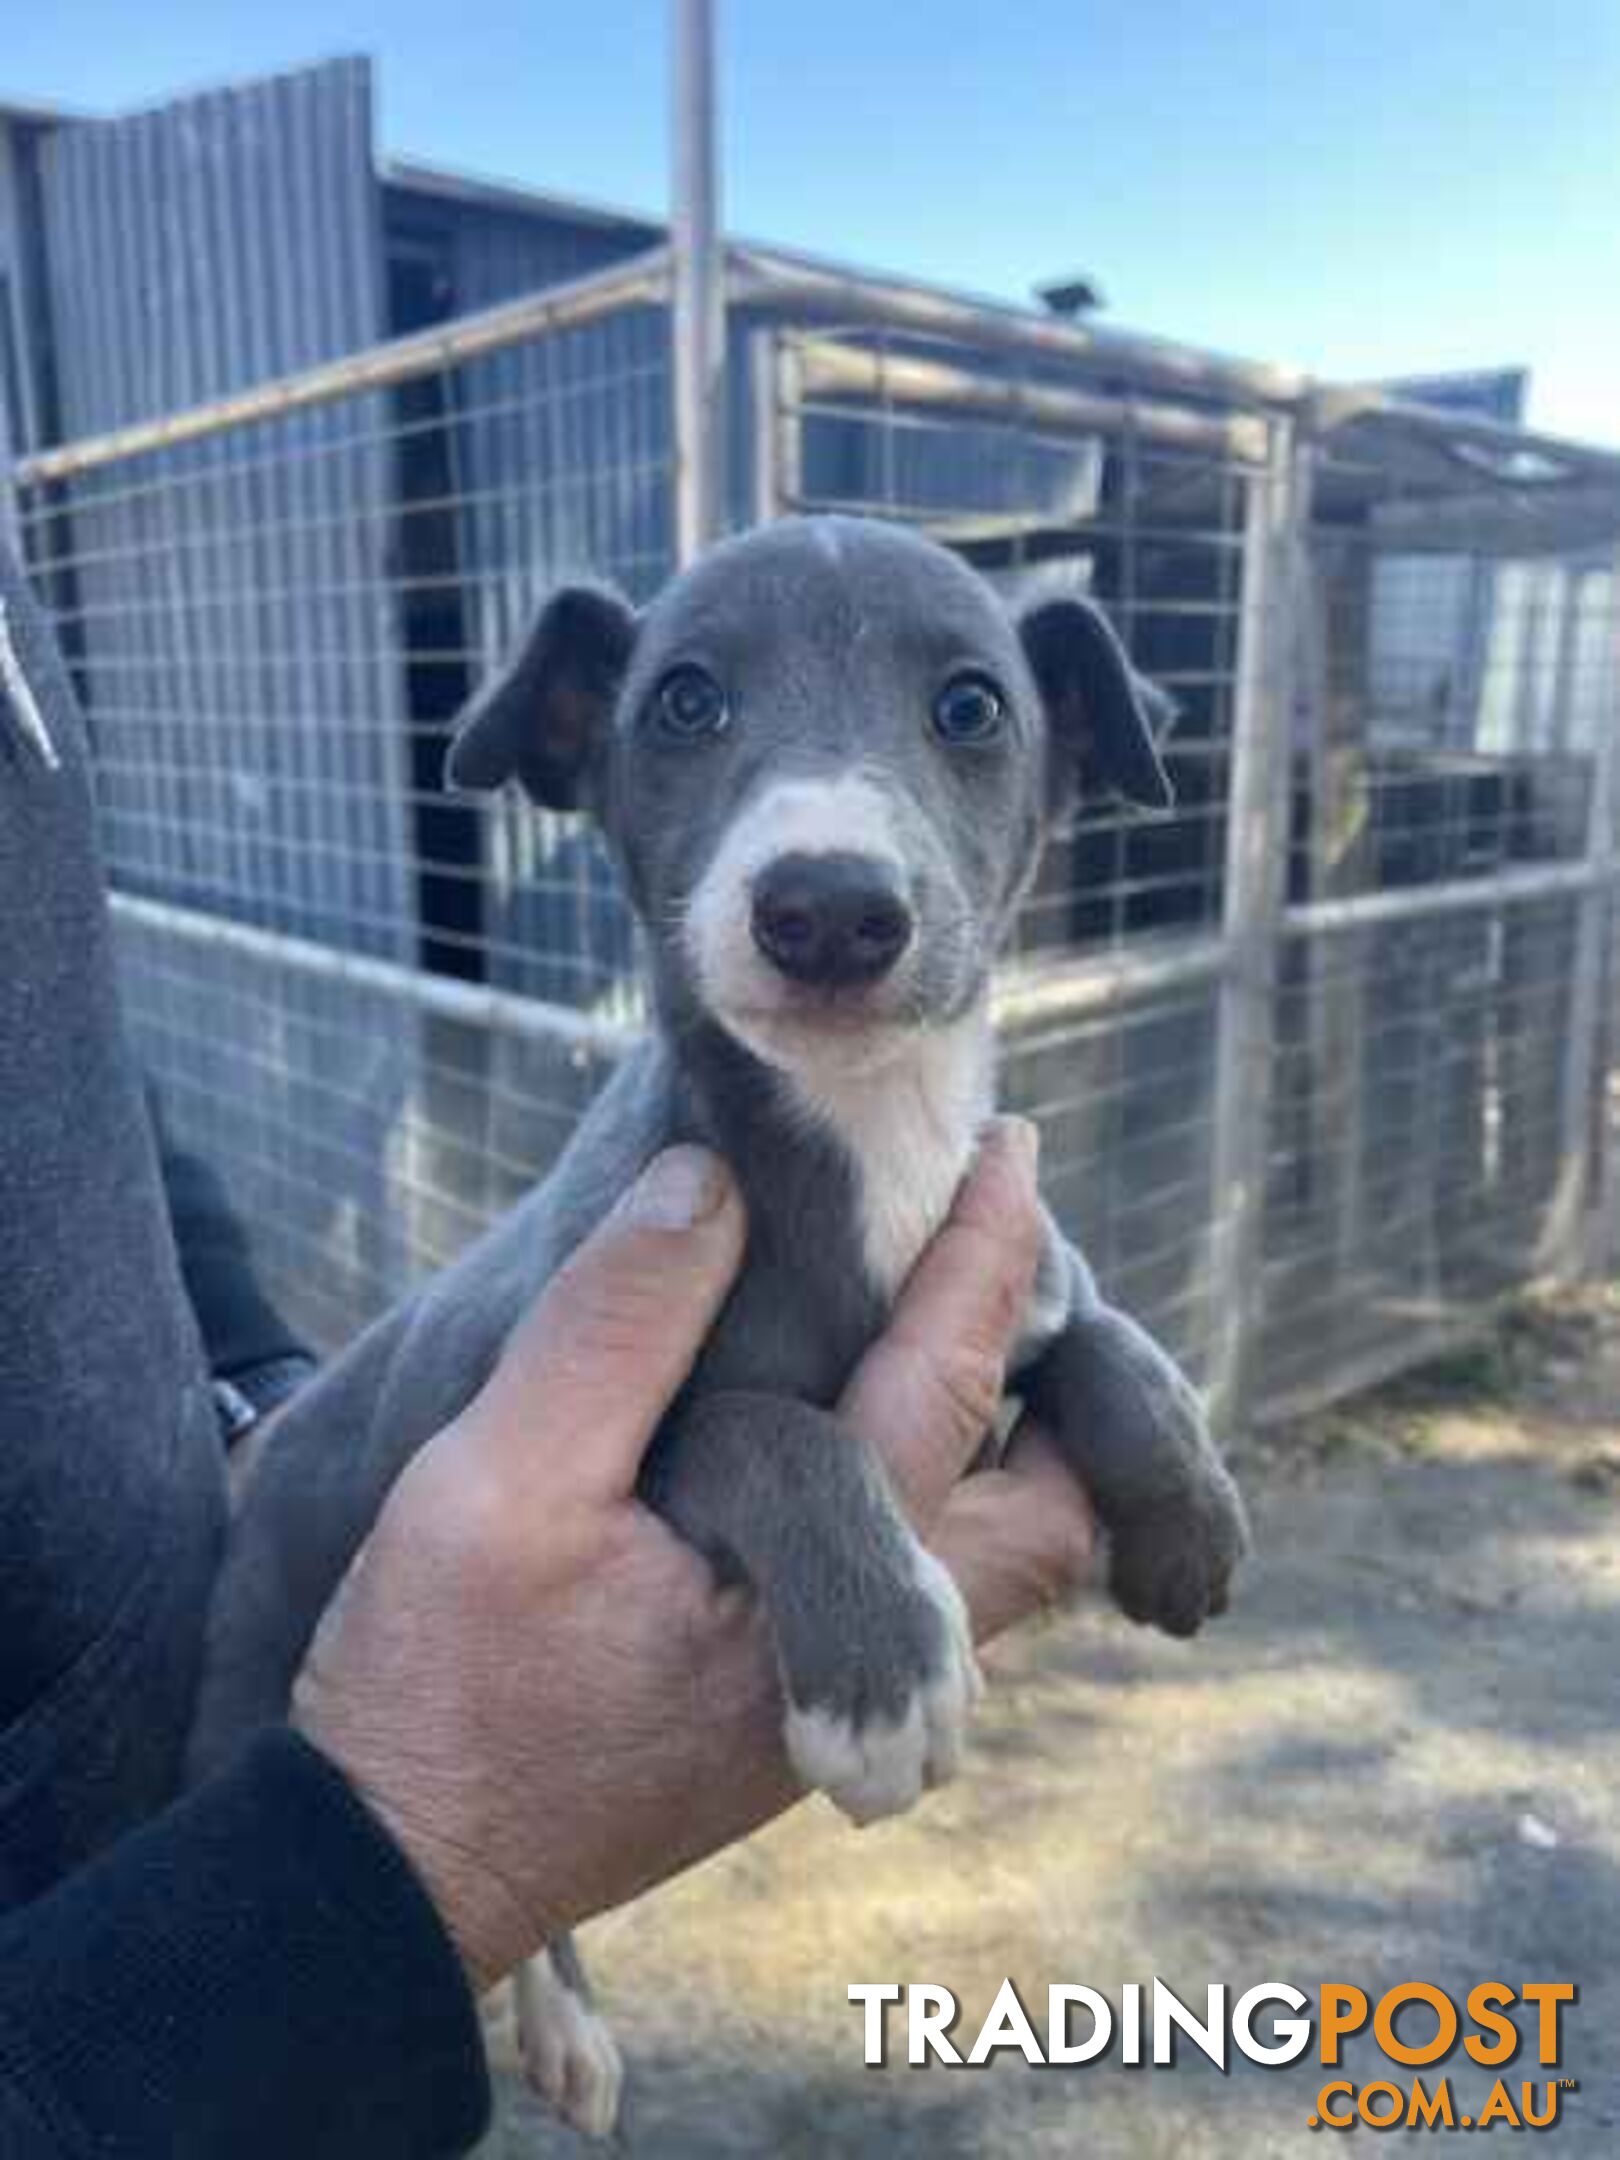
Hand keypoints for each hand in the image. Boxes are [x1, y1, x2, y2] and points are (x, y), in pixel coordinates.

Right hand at [292, 1122, 1094, 1992]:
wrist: (390, 1878)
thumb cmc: (438, 1680)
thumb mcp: (496, 1478)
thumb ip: (614, 1324)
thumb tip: (710, 1183)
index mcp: (811, 1576)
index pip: (946, 1386)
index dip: (989, 1256)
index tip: (1011, 1153)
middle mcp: (866, 1657)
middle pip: (1043, 1521)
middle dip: (1059, 1390)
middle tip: (1013, 1268)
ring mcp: (836, 1703)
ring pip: (995, 1573)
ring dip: (1001, 1451)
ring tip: (955, 1333)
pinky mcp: (792, 1723)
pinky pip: (927, 1600)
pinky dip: (936, 1503)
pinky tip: (867, 1440)